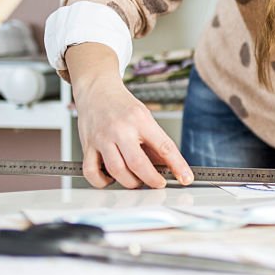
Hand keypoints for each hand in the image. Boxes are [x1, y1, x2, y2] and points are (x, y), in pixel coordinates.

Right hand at [66, 43, 192, 189]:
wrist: (96, 90)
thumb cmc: (122, 105)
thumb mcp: (145, 117)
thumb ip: (155, 142)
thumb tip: (169, 167)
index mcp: (140, 120)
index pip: (164, 146)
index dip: (178, 166)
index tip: (186, 178)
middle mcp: (120, 129)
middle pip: (138, 163)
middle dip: (152, 180)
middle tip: (158, 183)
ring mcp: (102, 138)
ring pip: (116, 171)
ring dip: (130, 182)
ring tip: (136, 180)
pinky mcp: (87, 145)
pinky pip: (91, 172)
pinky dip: (102, 182)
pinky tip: (110, 178)